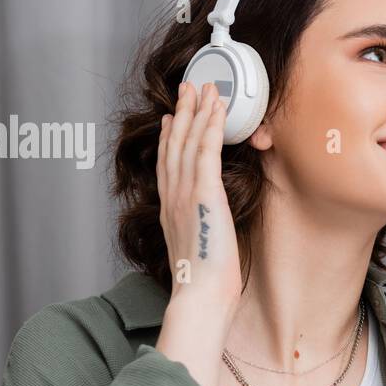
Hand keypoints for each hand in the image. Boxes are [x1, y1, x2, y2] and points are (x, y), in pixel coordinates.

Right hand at [153, 81, 240, 385]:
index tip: (173, 119)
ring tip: (206, 88)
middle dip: (183, 113)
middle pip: (175, 145)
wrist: (201, 297)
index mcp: (171, 211)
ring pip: (190, 142)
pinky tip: (218, 109)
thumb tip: (209, 226)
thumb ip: (200, 231)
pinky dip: (212, 126)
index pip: (167, 165)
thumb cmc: (204, 285)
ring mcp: (186, 194)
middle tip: (188, 89)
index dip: (170, 138)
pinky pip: (207, 151)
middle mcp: (173, 198)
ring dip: (199, 111)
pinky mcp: (204, 194)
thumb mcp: (199, 250)